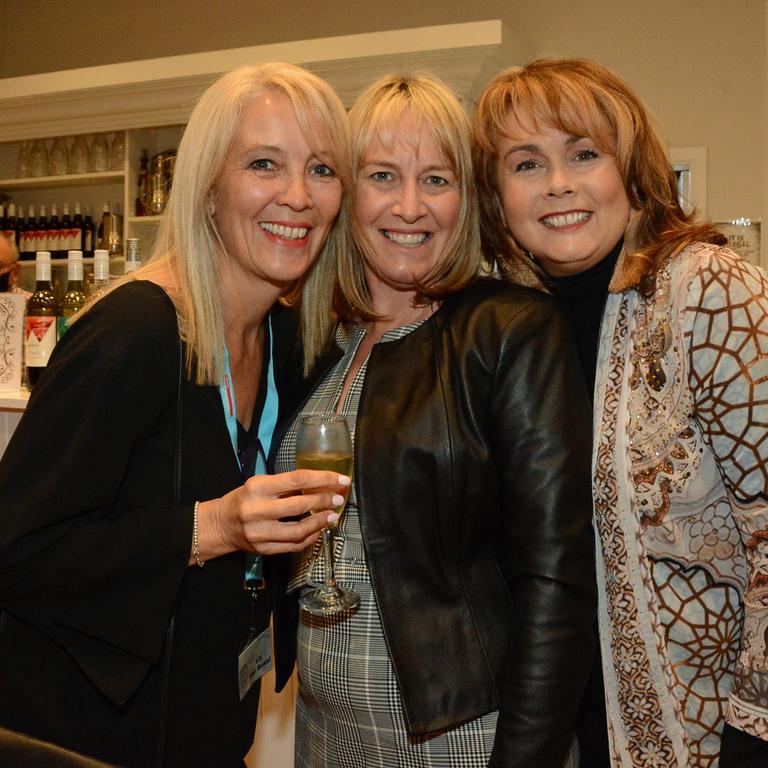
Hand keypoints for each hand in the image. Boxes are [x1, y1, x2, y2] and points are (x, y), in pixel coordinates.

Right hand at [192, 470, 350, 562]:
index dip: (323, 479)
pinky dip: (310, 537)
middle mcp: (256, 510)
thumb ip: (287, 485)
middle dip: (324, 501)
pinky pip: (294, 545)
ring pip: (299, 530)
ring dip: (320, 523)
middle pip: (299, 505)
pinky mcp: (263, 549)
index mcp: (257, 487)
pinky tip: (319, 529)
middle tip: (339, 498)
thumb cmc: (245, 499)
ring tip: (332, 516)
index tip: (341, 479)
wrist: (221, 524)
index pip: (297, 479)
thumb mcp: (260, 484)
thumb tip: (322, 483)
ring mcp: (259, 533)